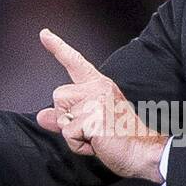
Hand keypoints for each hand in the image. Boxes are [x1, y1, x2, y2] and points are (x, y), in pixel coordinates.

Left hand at [35, 28, 165, 182]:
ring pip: (62, 117)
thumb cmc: (121, 138)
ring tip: (96, 136)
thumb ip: (65, 117)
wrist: (143, 151)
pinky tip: (98, 143)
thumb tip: (42, 116)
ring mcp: (96, 102)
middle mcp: (97, 89)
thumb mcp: (89, 124)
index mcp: (99, 86)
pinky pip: (69, 134)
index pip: (75, 63)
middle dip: (67, 118)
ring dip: (73, 133)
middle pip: (59, 96)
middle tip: (92, 128)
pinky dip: (79, 145)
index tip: (44, 34)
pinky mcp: (93, 118)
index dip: (58, 47)